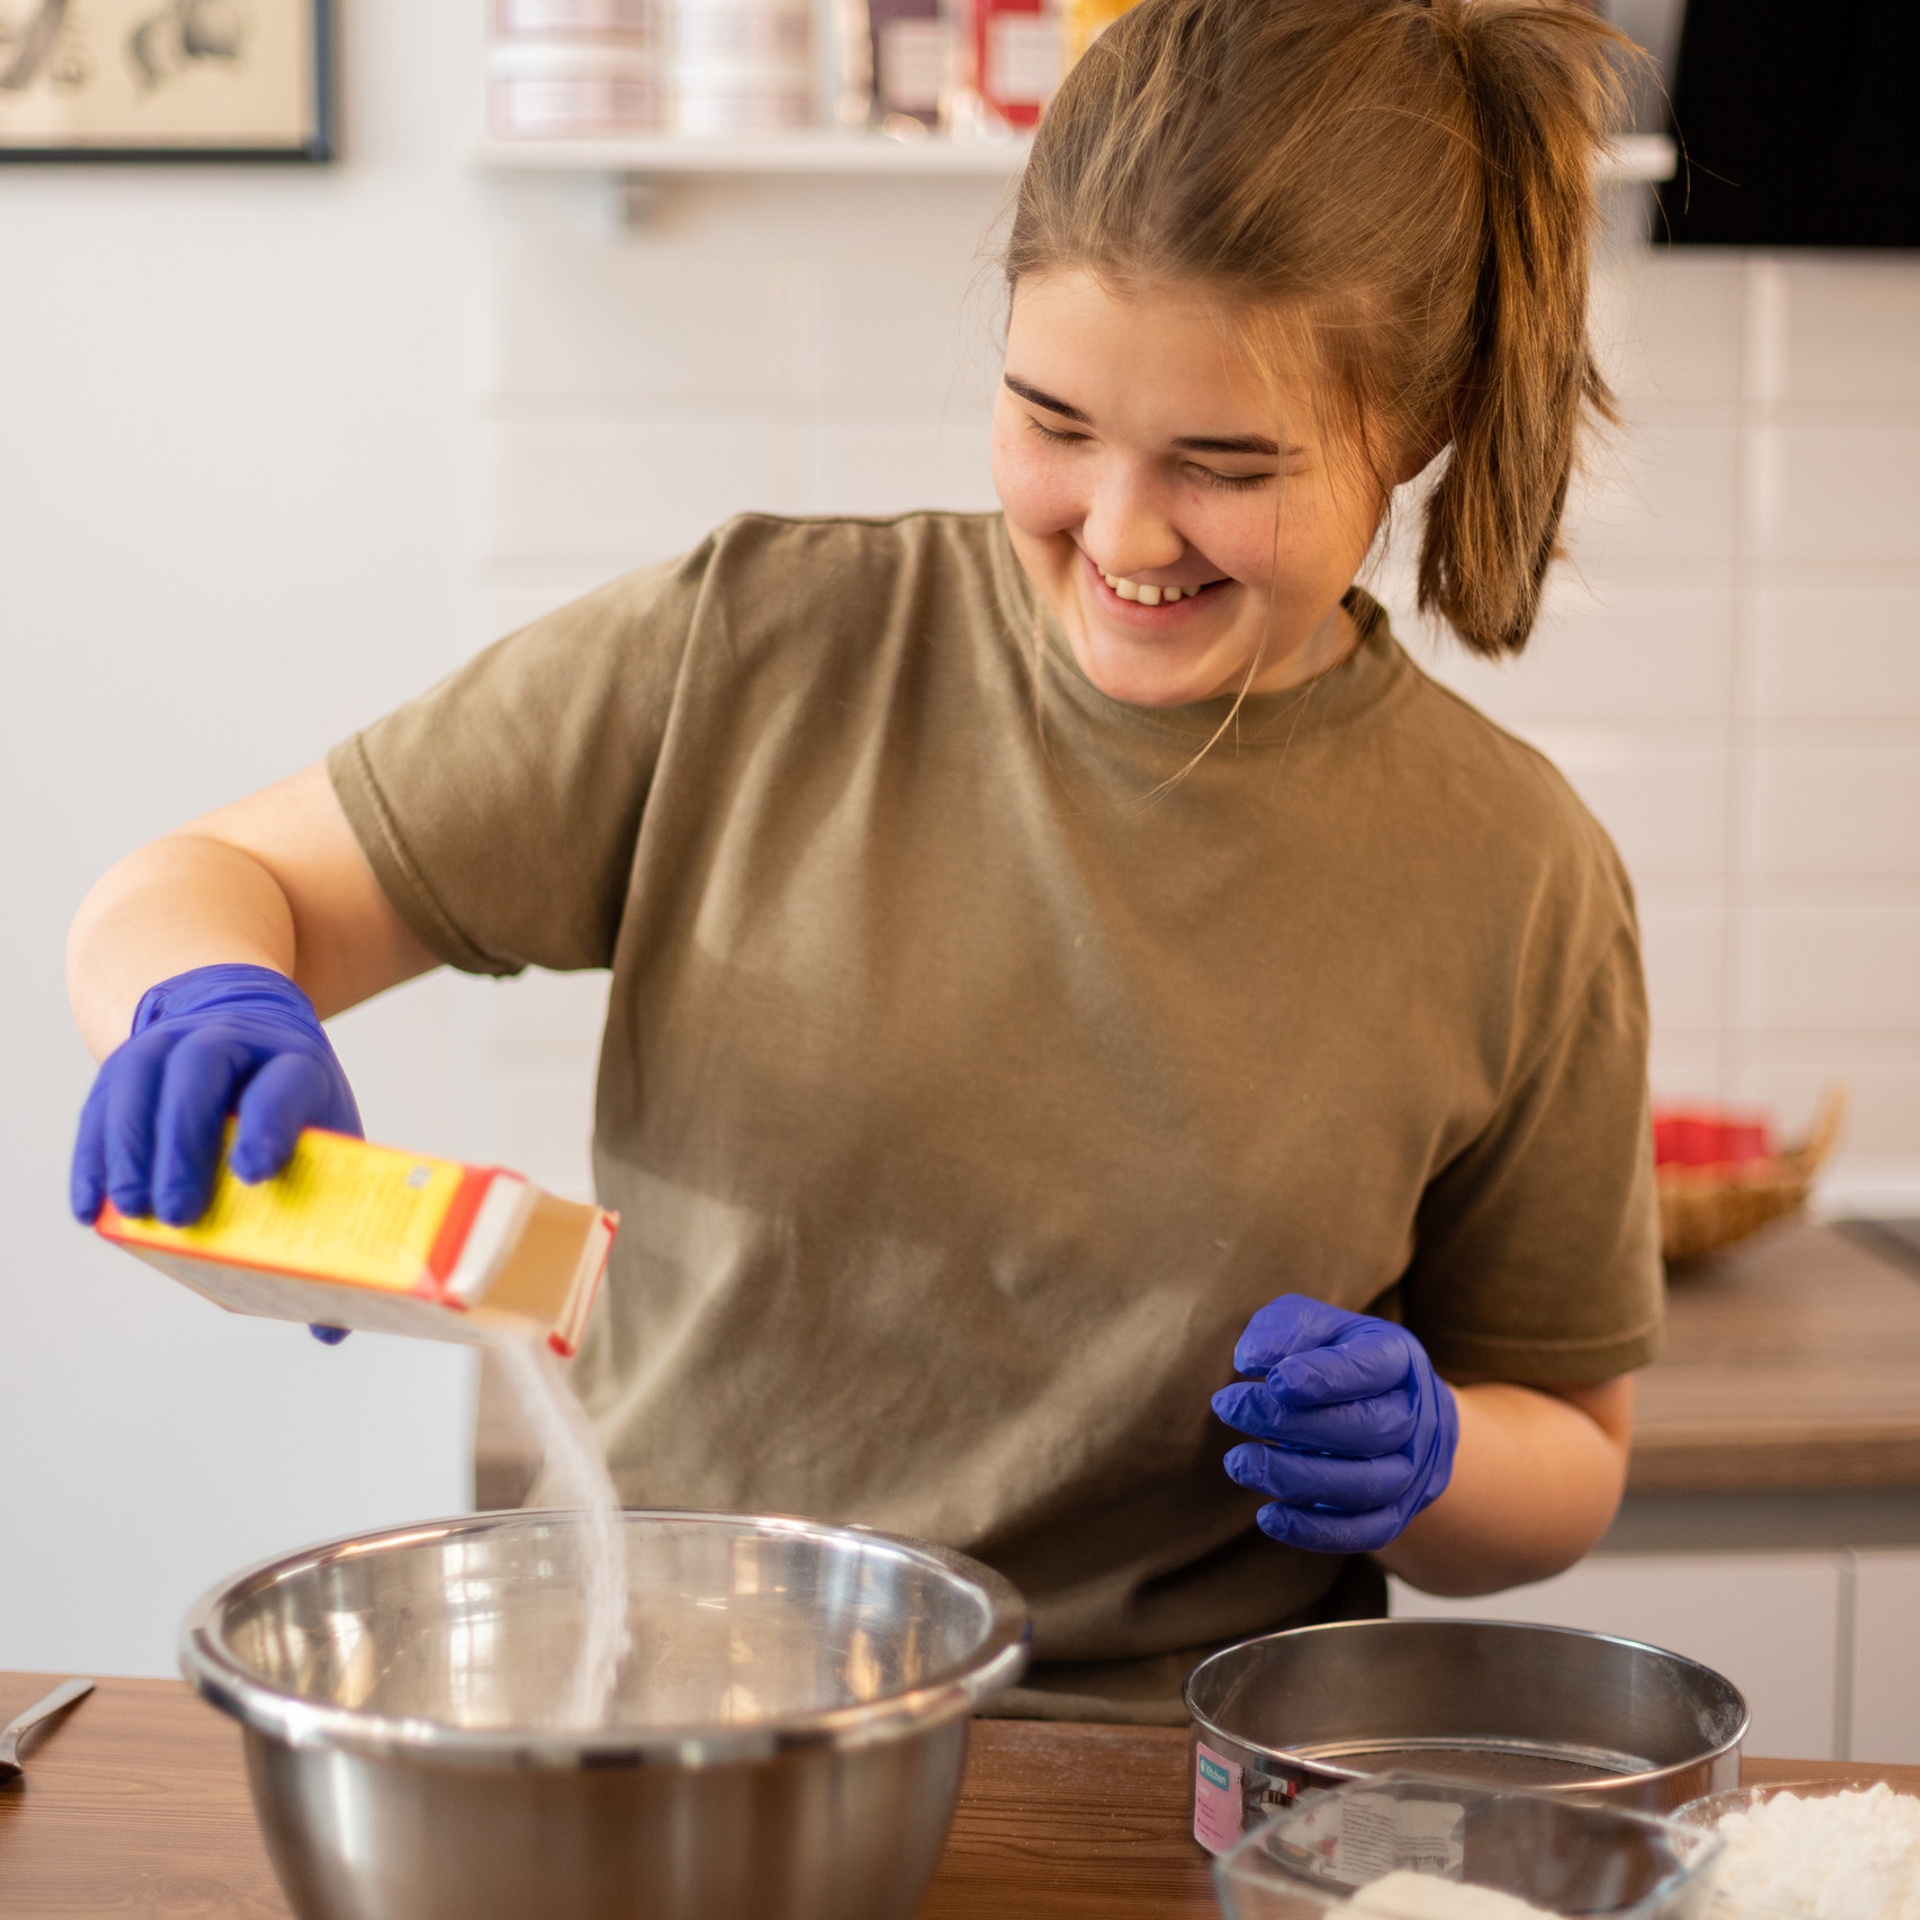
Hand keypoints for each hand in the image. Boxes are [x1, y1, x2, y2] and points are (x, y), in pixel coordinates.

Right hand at [71, 964, 361, 1343]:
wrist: (250, 1026)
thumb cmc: (296, 1104)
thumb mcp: (330, 1139)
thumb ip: (333, 1218)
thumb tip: (331, 1328)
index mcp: (297, 1062)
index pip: (284, 1083)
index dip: (270, 1125)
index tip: (255, 1175)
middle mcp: (234, 1041)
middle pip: (201, 1073)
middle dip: (186, 1143)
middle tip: (181, 1215)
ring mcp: (176, 1042)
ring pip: (144, 1077)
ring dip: (131, 1148)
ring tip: (135, 1214)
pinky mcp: (131, 1060)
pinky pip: (103, 1101)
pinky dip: (94, 1156)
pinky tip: (93, 1208)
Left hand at [1211, 1295, 1458, 1553]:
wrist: (1394, 1406)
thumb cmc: (1338, 1357)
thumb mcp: (1315, 1325)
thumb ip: (1284, 1328)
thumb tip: (1251, 1359)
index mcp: (1398, 1358)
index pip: (1368, 1369)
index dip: (1322, 1377)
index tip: (1272, 1380)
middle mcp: (1416, 1415)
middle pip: (1367, 1428)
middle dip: (1290, 1423)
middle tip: (1228, 1407)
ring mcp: (1413, 1469)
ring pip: (1367, 1485)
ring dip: (1296, 1478)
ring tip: (1238, 1462)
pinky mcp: (1398, 1512)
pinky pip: (1367, 1532)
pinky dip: (1317, 1531)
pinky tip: (1268, 1517)